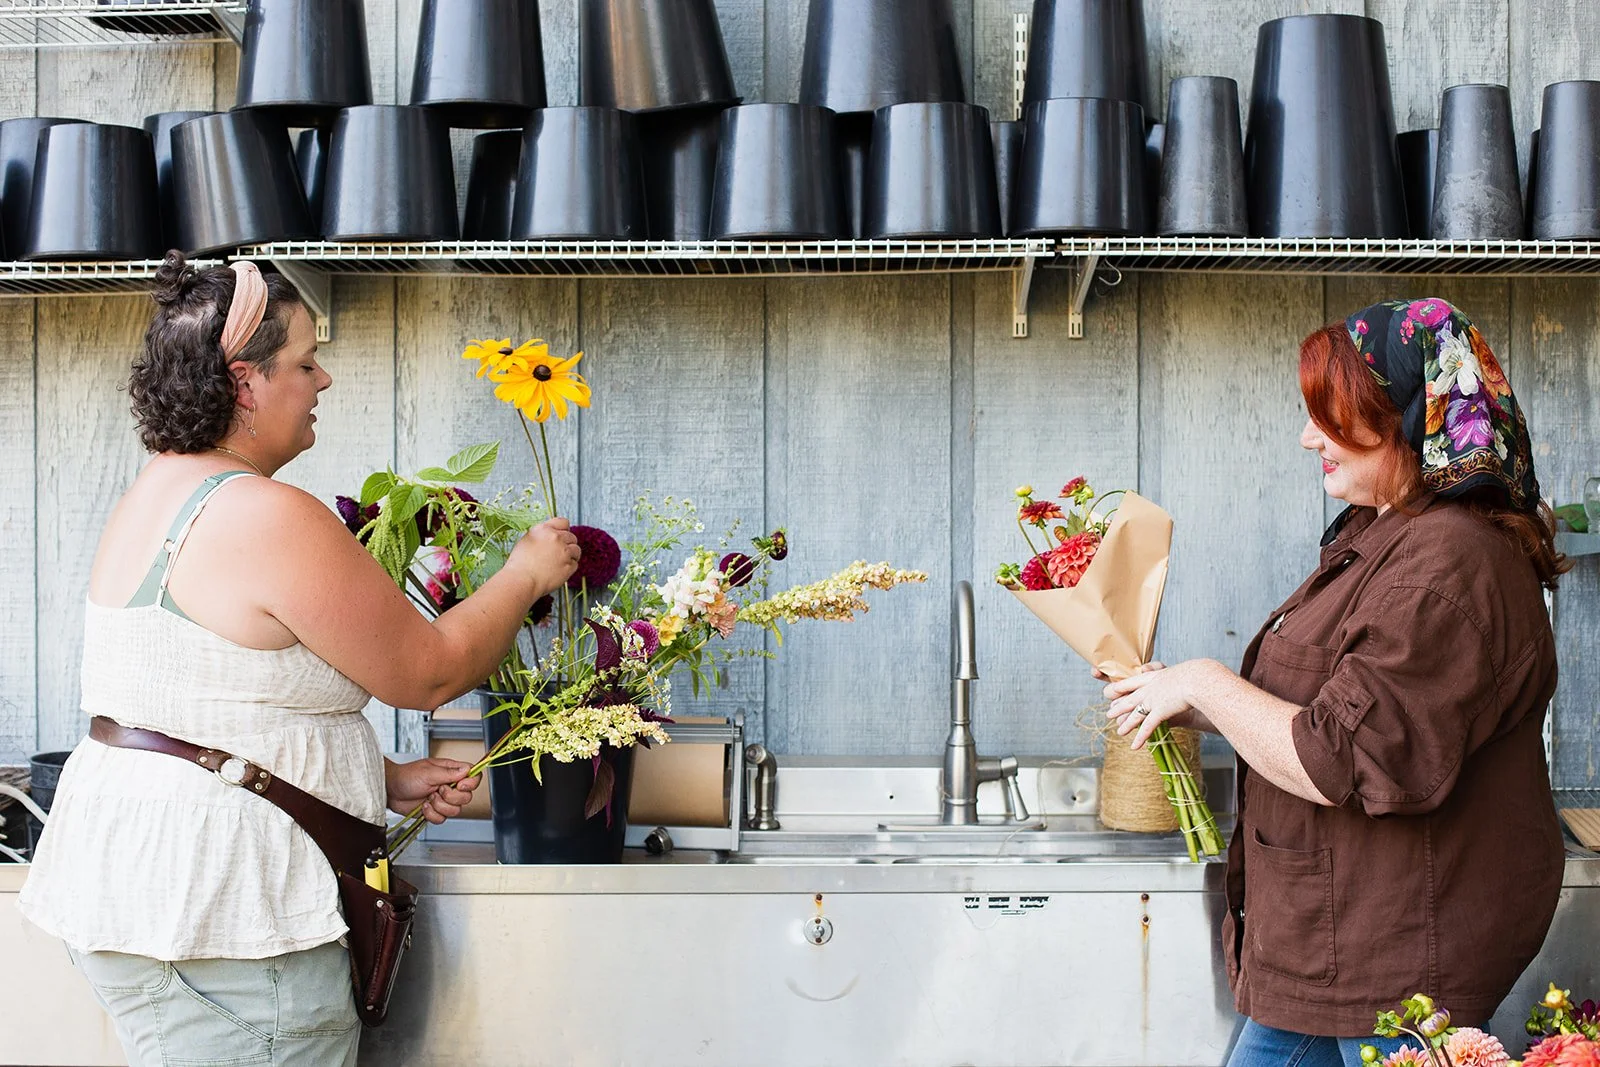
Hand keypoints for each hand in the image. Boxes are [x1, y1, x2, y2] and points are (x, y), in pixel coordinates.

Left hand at [385, 757, 480, 823]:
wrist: (390, 791)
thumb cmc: (406, 776)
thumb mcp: (428, 772)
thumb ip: (449, 773)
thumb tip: (466, 770)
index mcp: (451, 772)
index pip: (473, 776)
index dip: (471, 783)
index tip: (460, 785)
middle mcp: (450, 786)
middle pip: (467, 797)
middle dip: (451, 797)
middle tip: (438, 790)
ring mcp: (443, 800)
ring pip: (455, 810)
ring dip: (440, 806)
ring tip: (429, 798)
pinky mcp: (435, 811)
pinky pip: (442, 819)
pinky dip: (431, 814)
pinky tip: (424, 806)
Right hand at [510, 517, 579, 593]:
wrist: (521, 580)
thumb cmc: (519, 564)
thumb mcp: (527, 540)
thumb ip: (541, 535)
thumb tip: (550, 536)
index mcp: (544, 529)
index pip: (563, 522)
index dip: (564, 530)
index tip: (562, 536)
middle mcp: (556, 538)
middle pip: (572, 537)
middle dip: (567, 544)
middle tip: (559, 554)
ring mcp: (564, 552)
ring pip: (576, 550)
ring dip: (571, 556)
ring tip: (560, 563)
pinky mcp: (569, 566)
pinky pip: (575, 564)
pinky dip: (569, 568)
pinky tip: (558, 571)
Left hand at [1103, 659, 1219, 748]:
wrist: (1198, 678)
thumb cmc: (1195, 675)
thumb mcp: (1180, 672)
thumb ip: (1173, 678)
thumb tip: (1175, 680)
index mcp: (1152, 677)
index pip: (1130, 682)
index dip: (1119, 688)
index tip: (1111, 692)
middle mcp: (1149, 689)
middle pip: (1129, 699)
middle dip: (1118, 708)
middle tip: (1109, 714)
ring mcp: (1152, 700)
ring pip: (1134, 715)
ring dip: (1126, 725)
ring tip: (1118, 732)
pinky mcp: (1159, 711)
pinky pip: (1147, 728)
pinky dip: (1140, 738)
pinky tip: (1134, 747)